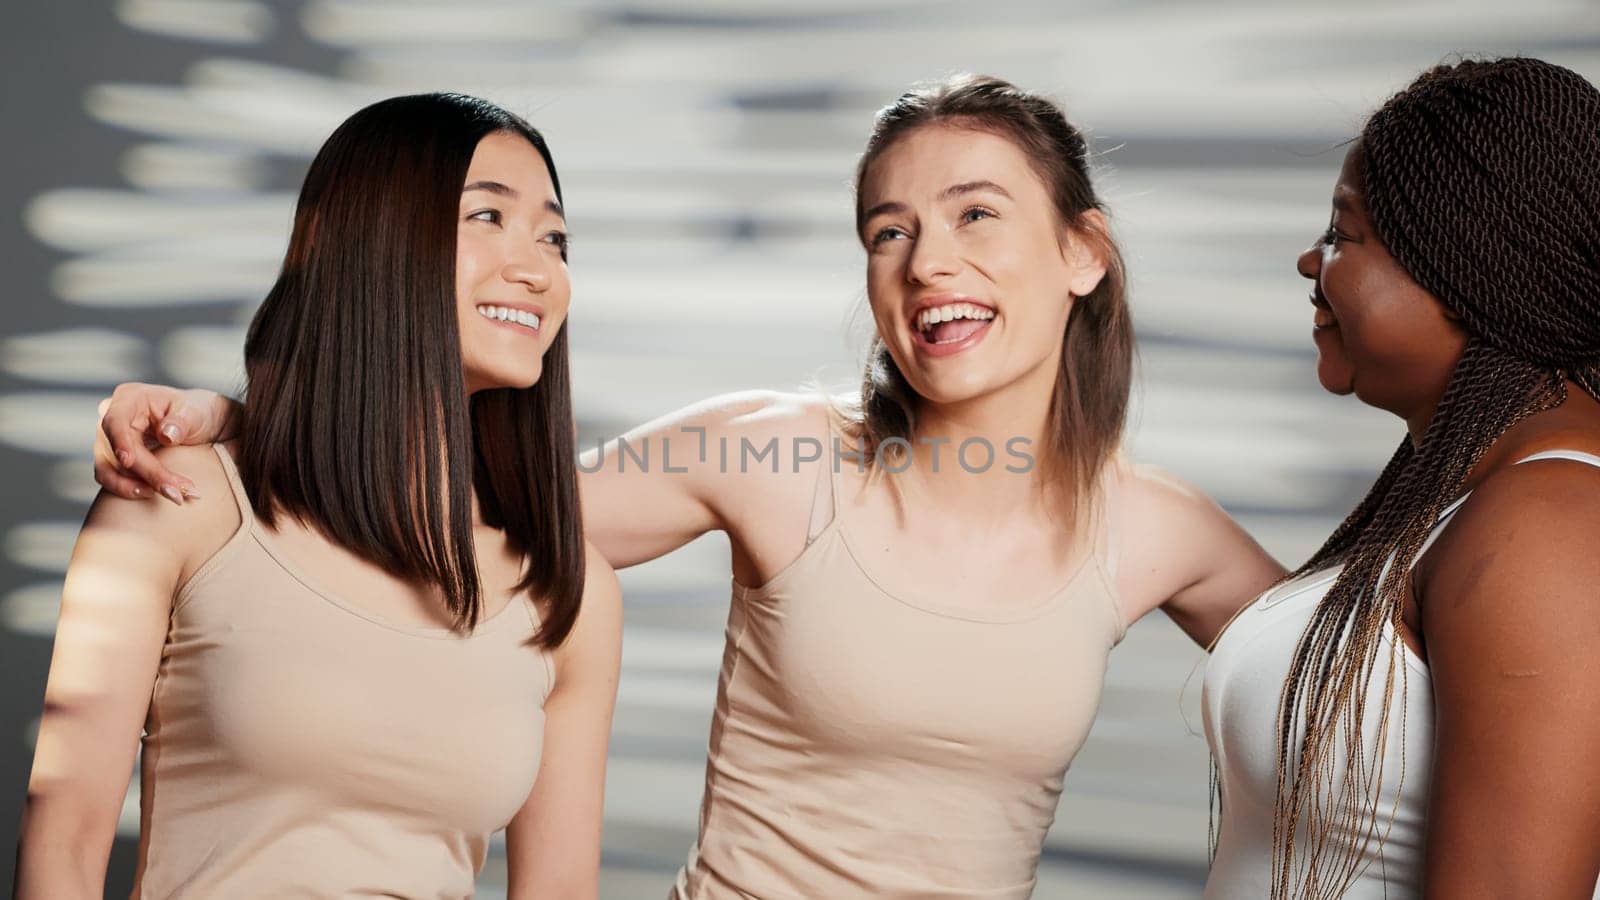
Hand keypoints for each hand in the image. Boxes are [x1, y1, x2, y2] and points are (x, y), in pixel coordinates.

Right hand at [93, 384, 233, 502]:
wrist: (201, 426)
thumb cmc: (196, 412)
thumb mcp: (195, 412)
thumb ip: (181, 422)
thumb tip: (166, 435)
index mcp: (130, 398)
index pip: (115, 420)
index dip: (119, 441)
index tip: (128, 460)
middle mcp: (114, 419)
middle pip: (115, 451)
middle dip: (146, 473)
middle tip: (176, 491)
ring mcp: (111, 441)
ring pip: (108, 470)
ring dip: (136, 487)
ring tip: (172, 495)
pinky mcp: (115, 461)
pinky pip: (113, 479)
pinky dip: (133, 489)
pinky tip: (160, 495)